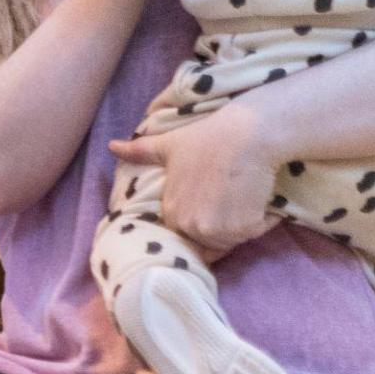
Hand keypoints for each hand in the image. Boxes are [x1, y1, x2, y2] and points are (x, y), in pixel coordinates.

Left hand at [107, 104, 282, 252]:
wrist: (247, 133)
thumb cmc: (208, 137)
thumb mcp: (168, 145)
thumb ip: (140, 151)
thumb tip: (111, 145)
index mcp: (172, 212)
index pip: (187, 231)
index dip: (203, 217)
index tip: (215, 197)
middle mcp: (192, 226)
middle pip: (211, 239)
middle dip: (222, 224)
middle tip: (232, 194)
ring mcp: (219, 230)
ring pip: (234, 238)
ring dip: (242, 222)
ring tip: (244, 192)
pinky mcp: (245, 228)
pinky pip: (257, 231)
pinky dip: (262, 218)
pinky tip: (259, 194)